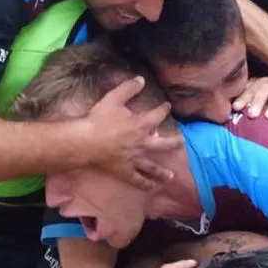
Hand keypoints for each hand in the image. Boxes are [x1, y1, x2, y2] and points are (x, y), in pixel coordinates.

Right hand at [84, 76, 180, 190]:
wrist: (86, 141)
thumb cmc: (99, 119)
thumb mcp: (113, 98)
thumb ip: (128, 88)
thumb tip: (141, 79)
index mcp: (141, 125)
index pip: (158, 115)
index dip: (164, 109)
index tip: (167, 106)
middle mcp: (142, 143)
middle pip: (164, 144)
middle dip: (174, 142)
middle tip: (182, 141)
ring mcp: (135, 160)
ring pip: (153, 167)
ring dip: (163, 171)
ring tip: (170, 176)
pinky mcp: (125, 171)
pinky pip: (138, 180)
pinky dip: (146, 184)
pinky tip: (152, 187)